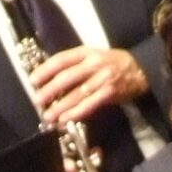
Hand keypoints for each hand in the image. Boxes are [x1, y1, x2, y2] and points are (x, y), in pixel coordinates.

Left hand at [30, 45, 146, 124]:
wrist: (139, 70)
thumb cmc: (113, 63)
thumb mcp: (93, 56)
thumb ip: (76, 64)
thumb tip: (52, 79)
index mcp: (86, 52)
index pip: (61, 59)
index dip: (45, 69)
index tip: (33, 80)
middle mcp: (93, 64)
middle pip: (66, 77)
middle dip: (49, 90)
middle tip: (37, 100)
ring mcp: (102, 79)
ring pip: (76, 94)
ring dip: (60, 106)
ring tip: (49, 115)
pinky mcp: (109, 93)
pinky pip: (89, 105)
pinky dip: (76, 113)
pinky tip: (66, 119)